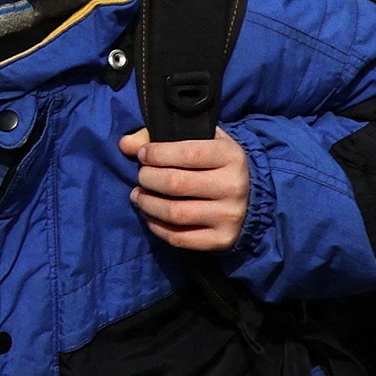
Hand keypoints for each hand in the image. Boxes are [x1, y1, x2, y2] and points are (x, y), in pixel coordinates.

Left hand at [125, 122, 248, 256]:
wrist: (250, 197)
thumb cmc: (215, 163)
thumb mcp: (199, 140)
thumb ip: (162, 136)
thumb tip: (125, 144)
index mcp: (231, 155)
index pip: (187, 153)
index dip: (157, 154)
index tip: (143, 155)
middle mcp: (234, 186)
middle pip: (176, 184)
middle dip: (148, 178)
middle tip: (141, 176)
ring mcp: (230, 216)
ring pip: (175, 213)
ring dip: (147, 204)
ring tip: (139, 196)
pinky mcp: (222, 239)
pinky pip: (180, 238)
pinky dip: (157, 227)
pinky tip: (150, 216)